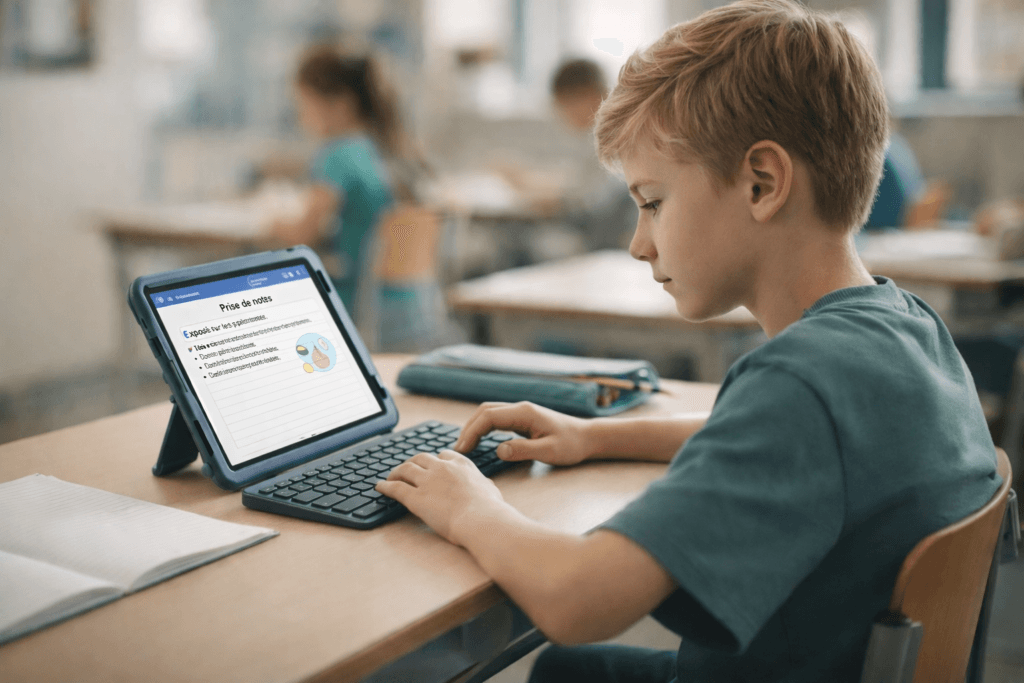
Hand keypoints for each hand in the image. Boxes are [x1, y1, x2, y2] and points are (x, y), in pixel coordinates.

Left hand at [376, 451, 505, 543]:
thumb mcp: (490, 489)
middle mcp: (442, 468)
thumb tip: (485, 486)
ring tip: (390, 477)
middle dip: (412, 463)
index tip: (431, 465)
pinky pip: (396, 488)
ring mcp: (428, 481)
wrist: (481, 519)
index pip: (443, 455)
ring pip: (406, 469)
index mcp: (462, 465)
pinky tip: (380, 487)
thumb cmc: (490, 509)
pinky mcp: (416, 497)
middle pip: (421, 458)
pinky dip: (385, 486)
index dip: (434, 460)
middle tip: (407, 470)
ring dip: (396, 472)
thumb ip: (482, 484)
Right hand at [453, 401, 592, 466]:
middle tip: (458, 450)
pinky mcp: (522, 419)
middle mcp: (520, 408)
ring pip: (489, 413)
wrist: (588, 438)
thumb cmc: (571, 445)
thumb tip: (498, 450)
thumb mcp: (549, 452)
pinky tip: (479, 441)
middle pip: (484, 412)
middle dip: (468, 429)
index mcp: (524, 413)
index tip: (462, 450)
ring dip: (474, 427)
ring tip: (465, 447)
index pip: (488, 417)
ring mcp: (521, 413)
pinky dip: (484, 428)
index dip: (472, 432)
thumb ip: (523, 450)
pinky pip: (497, 419)